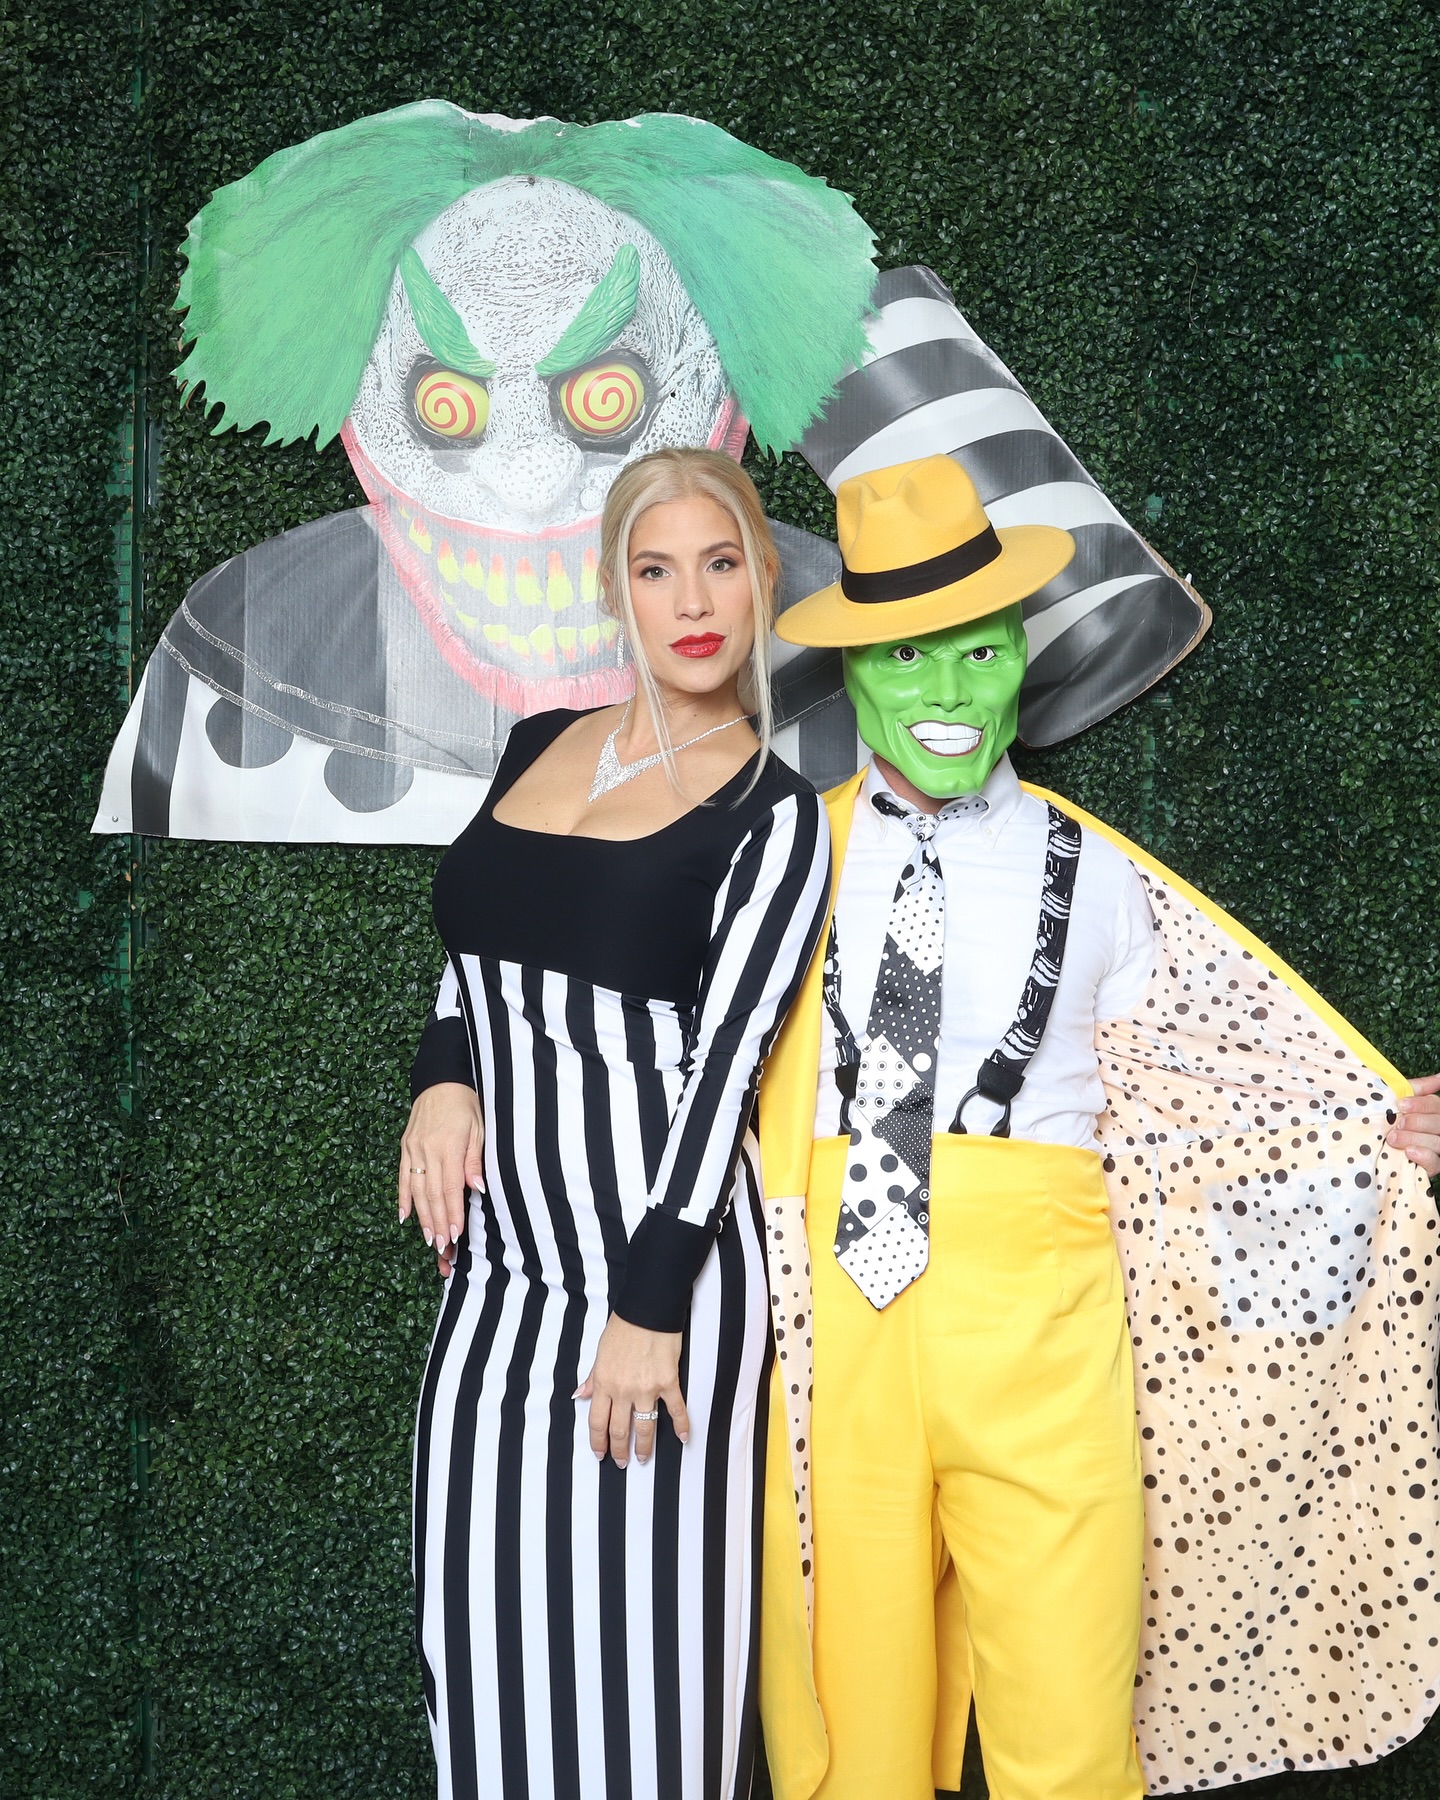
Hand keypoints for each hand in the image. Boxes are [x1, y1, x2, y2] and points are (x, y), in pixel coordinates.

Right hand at [398, 1082, 483, 1264]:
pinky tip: (404, 1217)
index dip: (453, 1213)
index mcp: (449, 1145)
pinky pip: (402, 1177)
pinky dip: (402, 1198)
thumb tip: (477, 1188)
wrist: (441, 1080)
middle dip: (437, 1222)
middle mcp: (427, 1149)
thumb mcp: (479, 1128)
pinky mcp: (405, 1147)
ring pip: (416, 1190)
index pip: (451, 1188)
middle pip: (432, 1194)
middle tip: (442, 1246)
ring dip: (422, 1216)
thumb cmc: (465, 1104)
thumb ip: (475, 1159)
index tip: (456, 1234)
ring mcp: (413, 1149)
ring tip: (428, 1238)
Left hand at [576, 1315, 688, 1467]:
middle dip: (619, 1451)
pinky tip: (684, 1438)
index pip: (597, 1421)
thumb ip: (592, 1378)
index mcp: (604, 1382)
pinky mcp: (668, 1382)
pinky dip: (681, 1425)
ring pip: (644, 1427)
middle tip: (622, 1463)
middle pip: (619, 1430)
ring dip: (643, 1447)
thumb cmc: (622, 1327)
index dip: (598, 1442)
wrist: (647, 1310)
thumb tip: (579, 1395)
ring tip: (643, 1458)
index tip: (600, 1454)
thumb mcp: (600, 1352)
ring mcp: (647, 1388)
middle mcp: (623, 1390)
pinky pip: (676, 1409)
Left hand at [1390, 1074, 1439, 1178]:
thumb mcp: (1396, 1100)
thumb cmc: (1384, 1118)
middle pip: (1439, 1124)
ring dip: (1414, 1139)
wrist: (1365, 1143)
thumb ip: (1416, 1088)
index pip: (1435, 1105)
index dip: (1421, 1104)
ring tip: (1393, 1138)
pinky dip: (1424, 1157)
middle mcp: (1437, 1129)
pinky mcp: (1431, 1167)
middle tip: (1397, 1123)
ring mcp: (1436, 1149)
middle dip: (1417, 1122)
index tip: (1401, 1105)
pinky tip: (1409, 1152)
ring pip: (1437, 1143)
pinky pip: (1435, 1164)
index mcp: (1432, 1111)